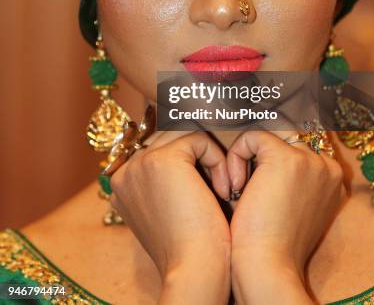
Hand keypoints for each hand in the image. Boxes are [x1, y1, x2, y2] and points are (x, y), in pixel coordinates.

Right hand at [109, 130, 230, 302]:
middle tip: (217, 186)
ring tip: (221, 188)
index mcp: (120, 184)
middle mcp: (124, 171)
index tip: (205, 185)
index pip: (155, 147)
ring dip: (208, 156)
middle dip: (196, 154)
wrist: (194, 269)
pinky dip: (217, 159)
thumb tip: (187, 153)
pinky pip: (199, 139)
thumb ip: (164, 182)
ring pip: (184, 134)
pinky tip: (222, 189)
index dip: (186, 158)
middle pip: (168, 137)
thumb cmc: (189, 246)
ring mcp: (141, 163)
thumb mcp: (168, 208)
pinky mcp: (164, 159)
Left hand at [227, 129, 345, 301]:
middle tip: (244, 186)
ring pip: (268, 137)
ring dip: (248, 157)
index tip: (254, 184)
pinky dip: (236, 156)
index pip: (299, 148)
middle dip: (260, 157)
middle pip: (284, 138)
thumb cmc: (273, 245)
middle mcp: (328, 167)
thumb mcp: (290, 205)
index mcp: (334, 180)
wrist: (269, 267)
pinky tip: (235, 188)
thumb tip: (265, 155)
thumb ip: (289, 180)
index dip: (270, 161)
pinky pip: (252, 138)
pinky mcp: (286, 158)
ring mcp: (310, 160)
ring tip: (238, 189)